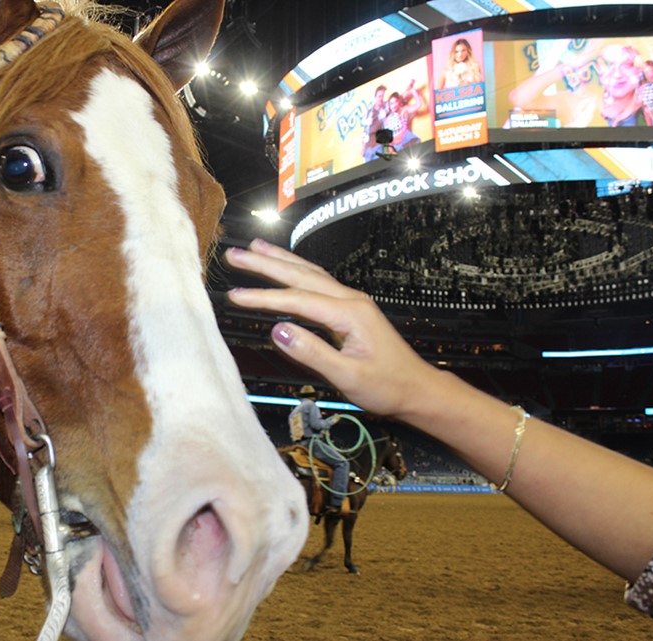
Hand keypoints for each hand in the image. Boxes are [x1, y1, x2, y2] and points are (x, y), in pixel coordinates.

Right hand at [225, 239, 442, 419]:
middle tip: (235, 254)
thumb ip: (312, 352)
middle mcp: (350, 300)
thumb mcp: (349, 376)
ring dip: (280, 260)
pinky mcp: (351, 310)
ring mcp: (351, 302)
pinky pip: (318, 283)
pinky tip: (285, 267)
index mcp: (350, 313)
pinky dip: (296, 271)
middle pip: (301, 275)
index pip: (297, 300)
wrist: (418, 390)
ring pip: (310, 273)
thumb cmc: (388, 386)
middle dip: (265, 263)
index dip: (263, 297)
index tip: (234, 297)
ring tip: (254, 248)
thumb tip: (278, 330)